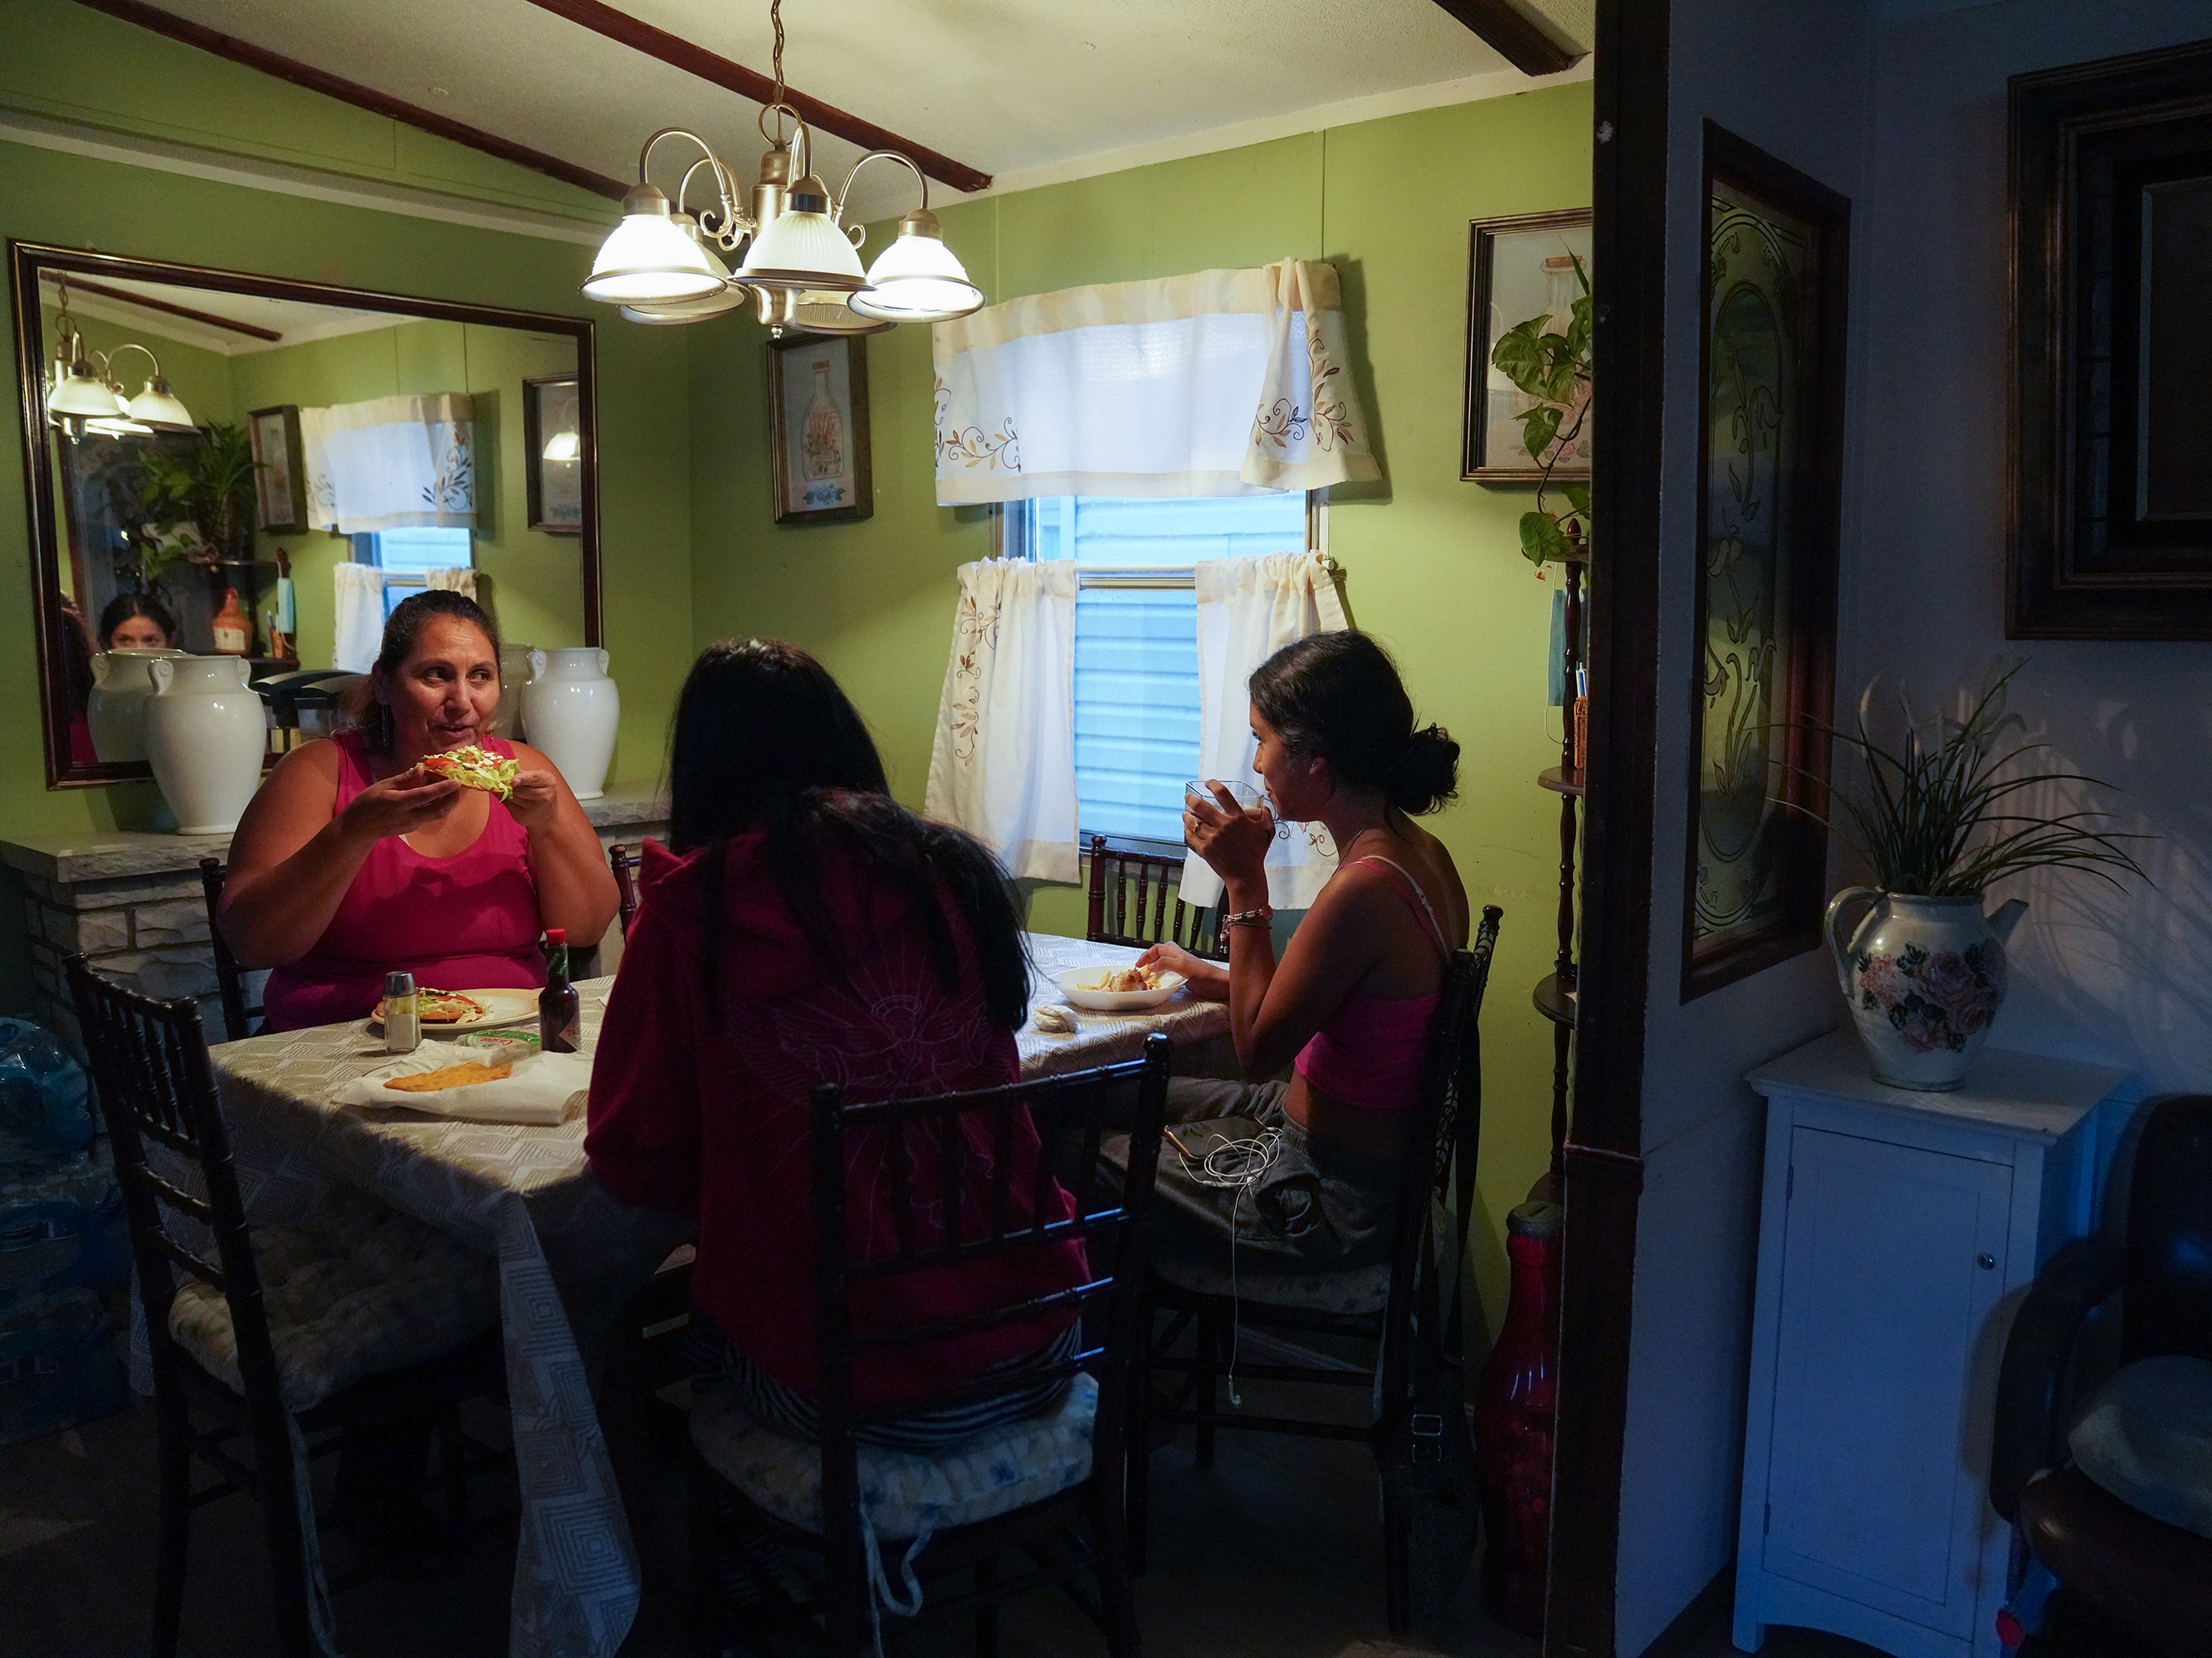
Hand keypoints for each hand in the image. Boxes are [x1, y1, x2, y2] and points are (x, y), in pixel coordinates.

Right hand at [337, 767, 462, 840]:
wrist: (359, 829)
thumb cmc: (367, 803)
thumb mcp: (382, 786)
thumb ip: (404, 779)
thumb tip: (422, 769)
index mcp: (399, 804)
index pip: (426, 796)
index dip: (443, 788)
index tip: (457, 782)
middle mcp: (409, 817)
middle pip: (438, 810)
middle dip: (452, 798)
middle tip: (459, 785)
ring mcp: (412, 825)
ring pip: (436, 814)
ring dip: (446, 802)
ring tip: (450, 788)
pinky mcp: (413, 828)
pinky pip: (429, 816)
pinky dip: (436, 805)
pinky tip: (435, 795)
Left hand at [506, 767, 561, 832]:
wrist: (547, 816)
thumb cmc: (541, 792)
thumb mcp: (539, 779)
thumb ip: (524, 774)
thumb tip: (503, 771)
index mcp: (548, 781)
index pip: (533, 778)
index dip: (521, 778)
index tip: (513, 780)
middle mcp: (544, 796)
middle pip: (518, 788)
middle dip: (510, 784)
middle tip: (508, 781)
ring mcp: (533, 809)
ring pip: (510, 796)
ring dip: (506, 791)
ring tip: (511, 790)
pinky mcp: (522, 817)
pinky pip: (506, 804)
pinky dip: (504, 798)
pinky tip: (509, 798)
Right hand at [1137, 941, 1228, 1000]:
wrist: (1217, 983)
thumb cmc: (1203, 973)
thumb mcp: (1182, 966)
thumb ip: (1165, 964)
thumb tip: (1150, 966)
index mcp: (1176, 953)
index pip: (1156, 949)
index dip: (1146, 956)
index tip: (1139, 966)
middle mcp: (1177, 958)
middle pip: (1159, 953)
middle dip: (1149, 958)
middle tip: (1141, 967)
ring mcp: (1181, 967)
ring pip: (1164, 961)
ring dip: (1154, 965)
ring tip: (1147, 973)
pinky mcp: (1184, 976)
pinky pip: (1169, 972)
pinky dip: (1161, 974)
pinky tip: (1160, 981)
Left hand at [1183, 780, 1272, 892]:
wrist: (1245, 877)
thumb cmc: (1257, 854)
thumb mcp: (1266, 833)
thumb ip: (1266, 816)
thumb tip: (1262, 806)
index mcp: (1238, 818)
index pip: (1223, 794)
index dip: (1213, 785)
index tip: (1208, 783)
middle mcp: (1224, 826)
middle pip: (1201, 805)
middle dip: (1191, 799)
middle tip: (1188, 798)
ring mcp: (1213, 838)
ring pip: (1193, 821)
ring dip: (1187, 815)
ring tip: (1185, 814)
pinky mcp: (1205, 849)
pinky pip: (1190, 836)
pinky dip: (1186, 830)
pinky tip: (1186, 828)